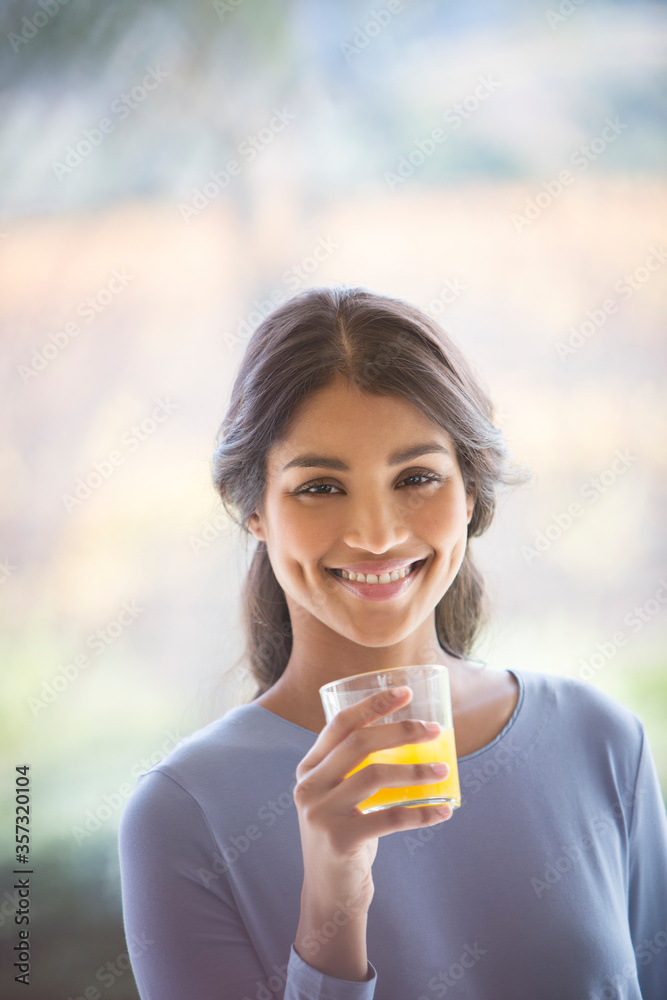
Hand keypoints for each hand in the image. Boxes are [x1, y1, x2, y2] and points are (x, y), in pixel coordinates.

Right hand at [293, 685, 451, 914]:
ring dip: (416, 770)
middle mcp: (308, 787)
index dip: (372, 705)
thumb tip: (413, 738)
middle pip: (359, 744)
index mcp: (308, 769)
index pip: (339, 724)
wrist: (329, 895)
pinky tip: (443, 810)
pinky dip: (421, 812)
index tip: (404, 692)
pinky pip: (389, 818)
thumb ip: (357, 770)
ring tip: (444, 769)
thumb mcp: (340, 798)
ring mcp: (320, 814)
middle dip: (401, 730)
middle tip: (434, 729)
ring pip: (375, 776)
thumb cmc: (346, 837)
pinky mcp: (339, 841)